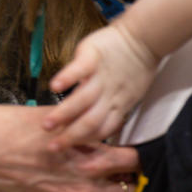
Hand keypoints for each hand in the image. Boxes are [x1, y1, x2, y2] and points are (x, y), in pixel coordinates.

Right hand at [0, 100, 139, 191]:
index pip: (135, 161)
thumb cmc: (8, 127)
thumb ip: (86, 129)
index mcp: (90, 155)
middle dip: (128, 184)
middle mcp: (85, 183)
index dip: (134, 159)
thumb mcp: (56, 119)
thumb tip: (106, 129)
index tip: (129, 158)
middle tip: (121, 179)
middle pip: (129, 191)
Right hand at [43, 22, 158, 148]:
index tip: (69, 152)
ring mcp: (101, 77)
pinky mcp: (93, 57)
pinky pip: (79, 69)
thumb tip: (98, 125)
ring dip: (64, 113)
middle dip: (71, 136)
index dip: (86, 142)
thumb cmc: (135, 67)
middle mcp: (110, 95)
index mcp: (118, 105)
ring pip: (82, 100)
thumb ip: (113, 108)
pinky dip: (66, 78)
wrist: (145, 38)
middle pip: (90, 121)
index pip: (102, 130)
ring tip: (47, 124)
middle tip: (52, 147)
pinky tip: (53, 87)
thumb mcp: (129, 94)